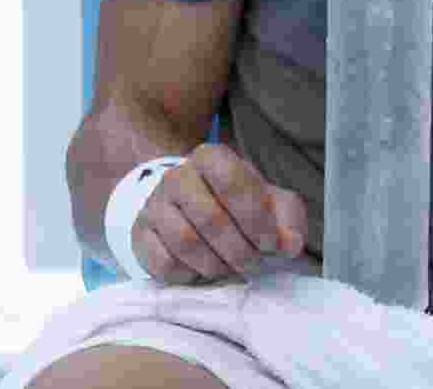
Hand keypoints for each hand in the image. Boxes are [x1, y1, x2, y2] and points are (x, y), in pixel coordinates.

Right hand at [131, 143, 308, 284]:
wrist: (190, 205)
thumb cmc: (236, 203)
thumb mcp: (269, 202)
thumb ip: (288, 218)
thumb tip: (291, 243)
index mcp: (211, 156)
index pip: (233, 181)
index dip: (256, 216)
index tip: (271, 243)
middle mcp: (177, 176)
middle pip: (211, 218)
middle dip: (239, 248)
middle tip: (254, 262)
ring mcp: (154, 205)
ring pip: (186, 242)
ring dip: (216, 264)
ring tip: (232, 268)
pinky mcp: (140, 235)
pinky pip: (164, 263)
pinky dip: (190, 274)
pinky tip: (204, 270)